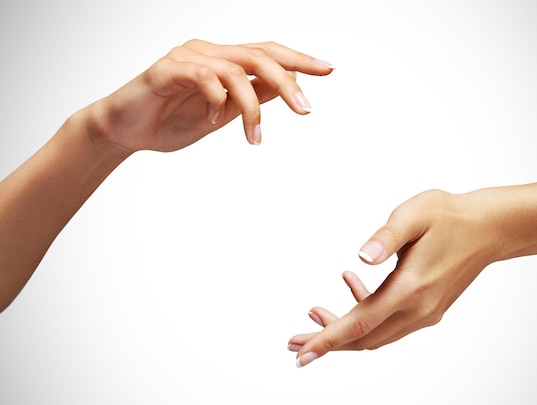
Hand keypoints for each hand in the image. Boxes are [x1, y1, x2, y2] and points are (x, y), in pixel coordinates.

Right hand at [85, 40, 333, 151]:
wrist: (125, 132)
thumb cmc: (171, 121)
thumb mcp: (222, 115)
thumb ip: (250, 99)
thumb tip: (285, 90)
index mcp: (224, 61)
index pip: (268, 53)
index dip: (299, 60)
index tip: (328, 70)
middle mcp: (208, 52)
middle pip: (259, 55)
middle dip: (288, 82)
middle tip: (305, 110)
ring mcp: (187, 57)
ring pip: (235, 70)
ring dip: (250, 107)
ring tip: (254, 137)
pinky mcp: (166, 69)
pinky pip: (202, 76)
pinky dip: (215, 99)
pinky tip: (214, 120)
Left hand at [288, 189, 497, 366]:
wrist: (488, 229)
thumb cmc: (450, 216)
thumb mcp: (414, 214)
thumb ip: (387, 236)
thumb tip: (362, 256)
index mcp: (411, 288)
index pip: (360, 324)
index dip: (327, 340)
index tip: (301, 354)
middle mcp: (419, 309)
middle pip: (363, 338)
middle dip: (326, 341)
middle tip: (294, 340)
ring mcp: (425, 313)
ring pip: (375, 335)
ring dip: (344, 329)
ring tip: (314, 312)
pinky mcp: (428, 309)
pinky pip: (389, 323)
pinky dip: (365, 313)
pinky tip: (351, 284)